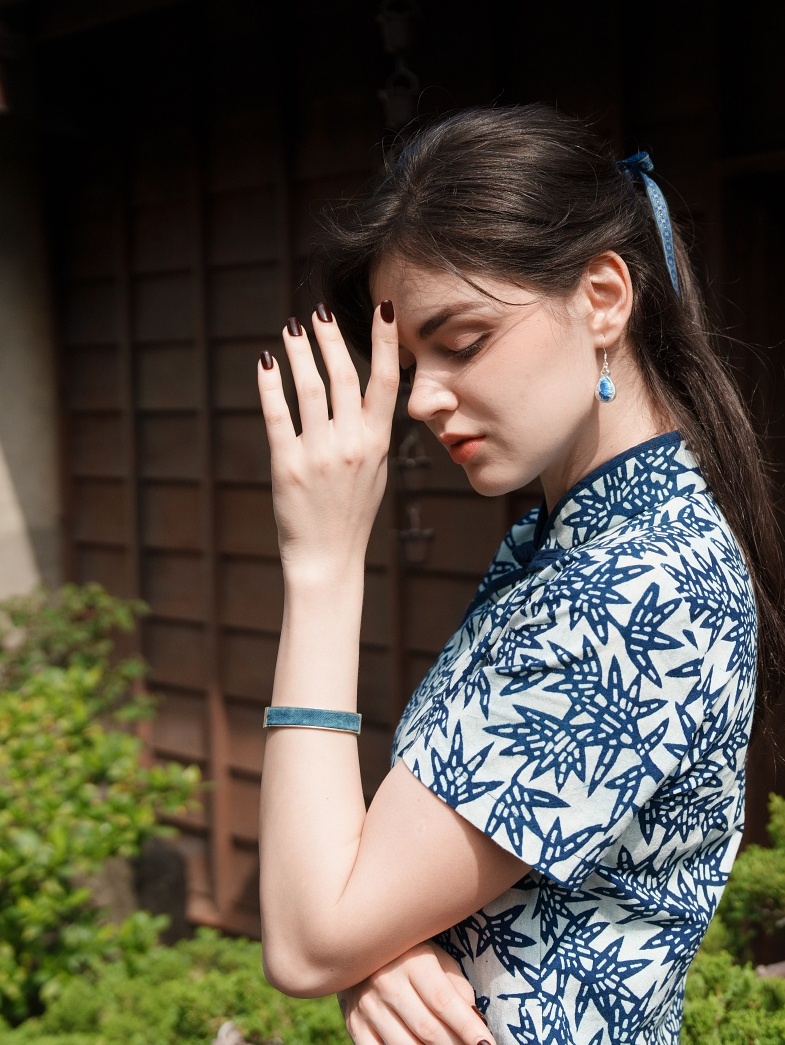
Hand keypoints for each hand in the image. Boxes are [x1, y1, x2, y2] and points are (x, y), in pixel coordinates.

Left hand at [257, 304, 399, 582]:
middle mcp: (352, 444)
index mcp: (378, 442)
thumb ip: (371, 432)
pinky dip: (270, 386)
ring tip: (291, 329)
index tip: (382, 308)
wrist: (329, 557)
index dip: (384, 342)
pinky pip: (277, 416)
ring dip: (299, 353)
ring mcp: (319, 454)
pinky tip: (266, 364)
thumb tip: (366, 395)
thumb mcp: (375, 471)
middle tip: (318, 312)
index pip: (385, 381)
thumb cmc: (353, 513)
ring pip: (309, 389)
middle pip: (343, 377)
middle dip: (331, 339)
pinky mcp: (287, 465)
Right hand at [338, 941, 493, 1044]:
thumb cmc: (409, 953)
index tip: (487, 1044)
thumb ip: (456, 986)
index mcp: (413, 961)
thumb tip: (475, 1019)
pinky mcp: (354, 1024)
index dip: (468, 1027)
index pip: (444, 1001)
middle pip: (427, 1029)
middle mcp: (387, 983)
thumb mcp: (436, 957)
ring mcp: (368, 1006)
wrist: (356, 945)